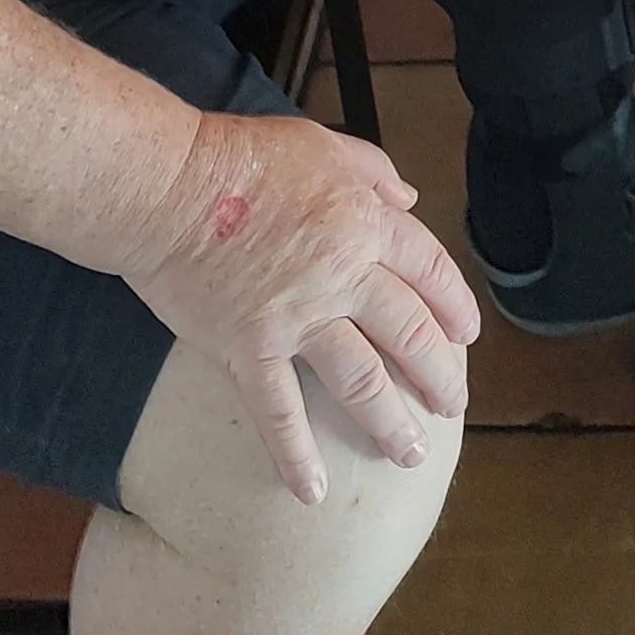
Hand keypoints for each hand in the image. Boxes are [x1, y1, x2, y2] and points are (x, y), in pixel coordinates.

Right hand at [124, 107, 476, 499]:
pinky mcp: (248, 349)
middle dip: (439, 375)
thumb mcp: (323, 144)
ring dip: (390, 421)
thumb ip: (373, 171)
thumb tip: (409, 199)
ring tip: (411, 453)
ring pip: (361, 380)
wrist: (168, 186)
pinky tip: (314, 491)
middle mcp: (342, 276)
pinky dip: (296, 456)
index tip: (467, 338)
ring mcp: (296, 318)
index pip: (430, 271)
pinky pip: (279, 412)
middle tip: (454, 407)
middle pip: (410, 333)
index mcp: (365, 223)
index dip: (455, 306)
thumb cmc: (241, 157)